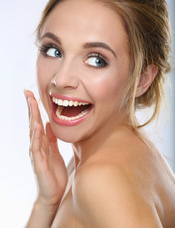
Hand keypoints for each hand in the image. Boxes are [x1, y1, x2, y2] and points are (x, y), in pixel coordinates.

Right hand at [24, 90, 67, 206]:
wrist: (52, 193)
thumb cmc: (53, 172)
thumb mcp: (54, 151)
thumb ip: (50, 138)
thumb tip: (47, 123)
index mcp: (41, 143)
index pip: (36, 122)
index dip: (34, 108)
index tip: (32, 95)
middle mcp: (36, 146)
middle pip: (32, 123)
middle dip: (31, 108)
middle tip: (27, 93)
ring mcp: (36, 154)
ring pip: (33, 132)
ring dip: (32, 117)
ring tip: (32, 104)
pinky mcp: (39, 163)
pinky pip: (37, 147)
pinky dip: (36, 136)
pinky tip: (37, 126)